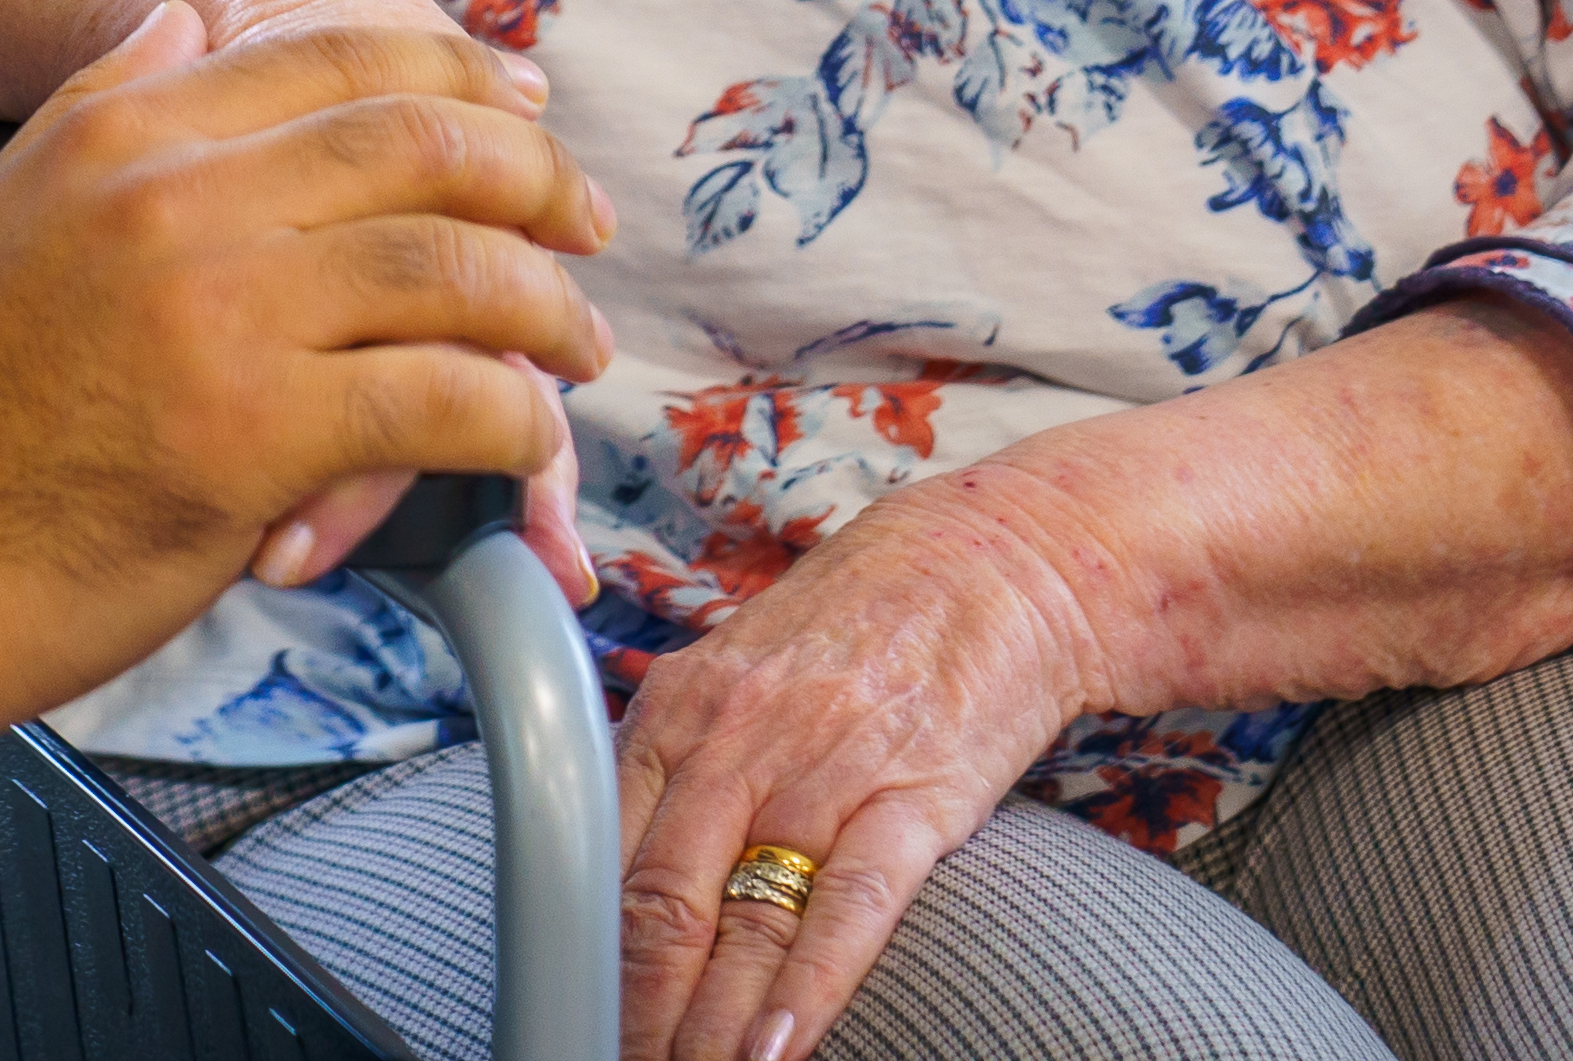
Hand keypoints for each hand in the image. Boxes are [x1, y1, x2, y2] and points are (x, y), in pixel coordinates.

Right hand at [0, 3, 616, 729]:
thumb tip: (184, 25)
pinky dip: (507, 422)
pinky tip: (522, 443)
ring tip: (571, 350)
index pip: (338, 59)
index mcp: (124, 133)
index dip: (461, 74)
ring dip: (541, 310)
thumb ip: (98, 104)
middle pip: (419, 144)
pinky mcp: (253, 434)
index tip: (528, 112)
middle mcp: (177, 197)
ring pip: (449, 268)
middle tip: (582, 231)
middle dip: (532, 181)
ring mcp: (219, 312)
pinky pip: (438, 401)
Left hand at [608, 454, 1111, 1060]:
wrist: (996, 561)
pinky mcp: (915, 797)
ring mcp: (826, 767)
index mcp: (678, 706)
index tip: (576, 1012)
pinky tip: (776, 1051)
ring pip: (746, 920)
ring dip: (708, 1027)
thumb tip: (614, 868)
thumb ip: (677, 760)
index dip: (583, 951)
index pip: (599, 851)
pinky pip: (849, 908)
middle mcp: (738, 737)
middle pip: (661, 902)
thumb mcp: (738, 669)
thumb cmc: (861, 622)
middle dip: (636, 1009)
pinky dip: (808, 989)